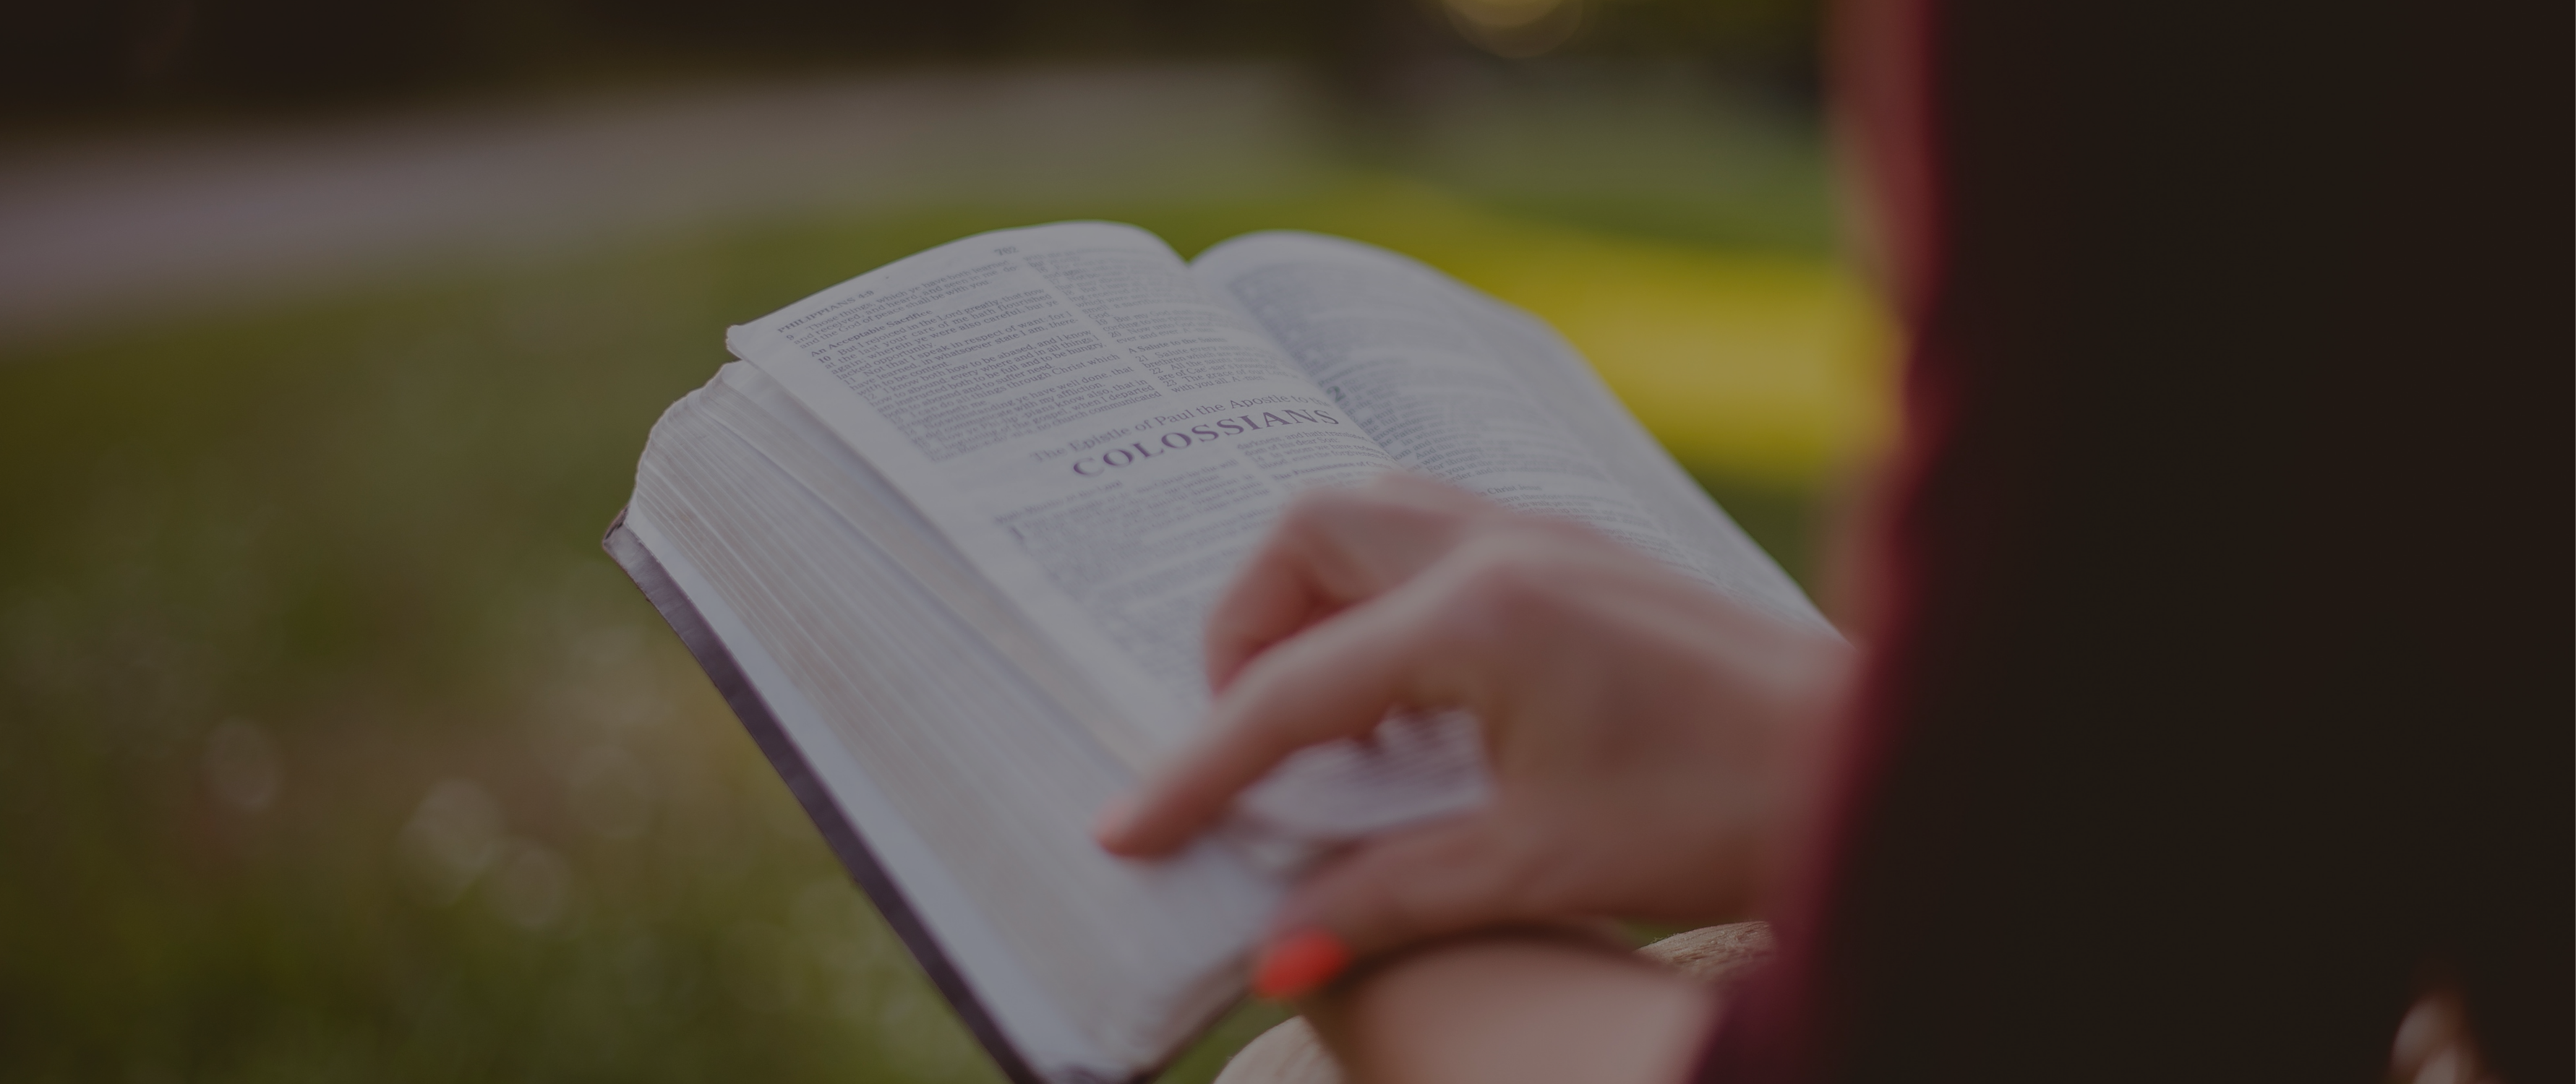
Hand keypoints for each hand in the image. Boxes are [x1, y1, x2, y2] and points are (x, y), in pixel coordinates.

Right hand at [1094, 474, 1849, 983]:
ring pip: (1372, 514)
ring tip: (1322, 716)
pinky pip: (1435, 535)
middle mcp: (1500, 545)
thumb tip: (1273, 956)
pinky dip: (1384, 596)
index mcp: (1479, 615)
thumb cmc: (1723, 812)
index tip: (1128, 830)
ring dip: (1315, 598)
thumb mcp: (1538, 867)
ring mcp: (1546, 534)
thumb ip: (1388, 899)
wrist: (1870, 763)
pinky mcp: (1580, 552)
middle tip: (1247, 741)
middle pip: (1307, 533)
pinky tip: (1414, 700)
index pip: (1288, 689)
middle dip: (1245, 629)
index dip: (1196, 769)